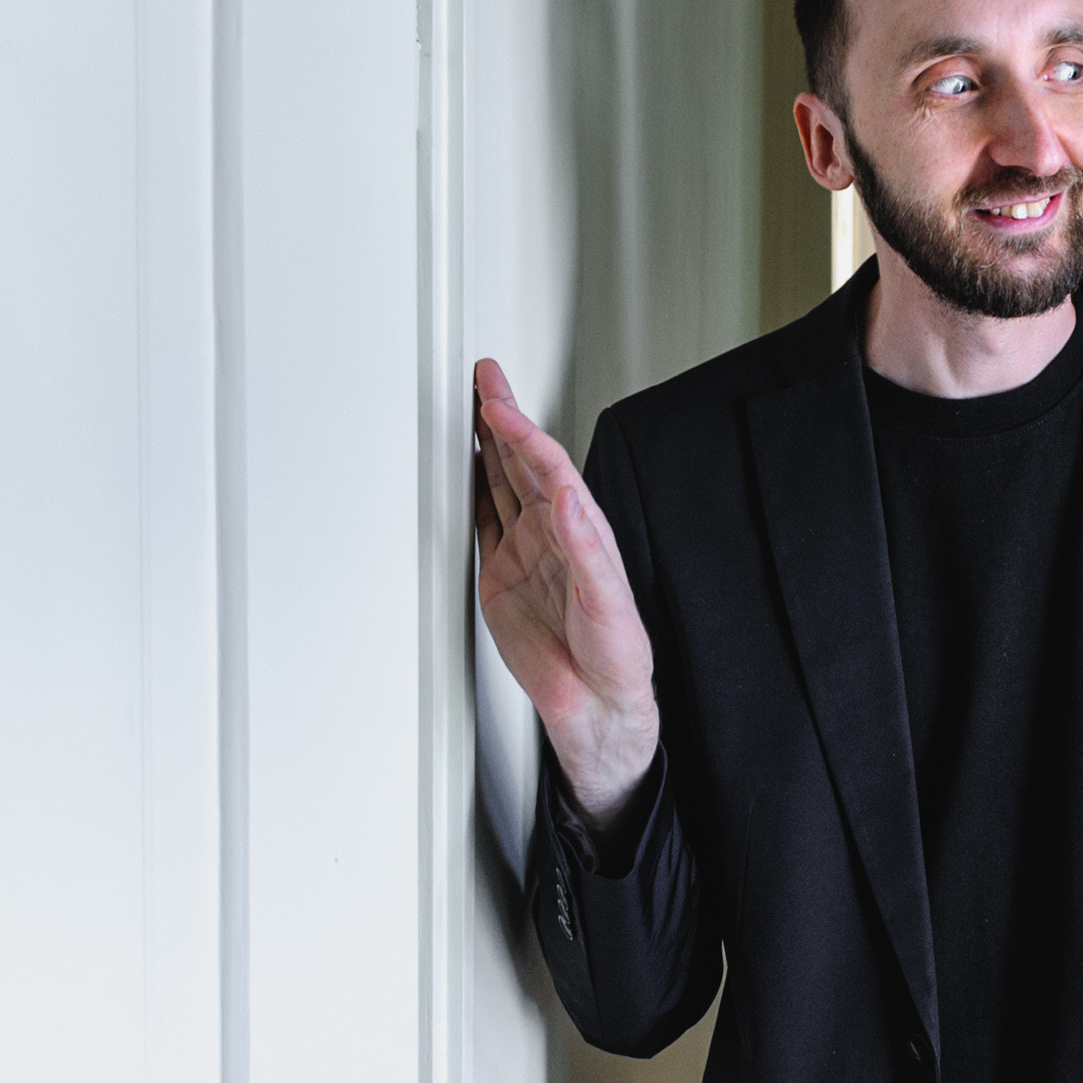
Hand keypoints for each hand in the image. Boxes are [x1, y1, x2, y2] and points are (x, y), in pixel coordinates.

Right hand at [472, 359, 660, 824]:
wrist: (596, 704)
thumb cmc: (618, 655)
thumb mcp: (605, 601)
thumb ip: (584, 549)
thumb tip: (565, 498)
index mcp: (583, 532)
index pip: (548, 469)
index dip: (523, 434)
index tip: (498, 406)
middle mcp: (555, 535)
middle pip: (524, 463)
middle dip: (504, 419)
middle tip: (485, 378)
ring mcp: (526, 552)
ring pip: (501, 484)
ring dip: (487, 445)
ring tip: (472, 405)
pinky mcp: (502, 576)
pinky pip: (482, 522)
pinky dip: (471, 491)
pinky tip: (464, 466)